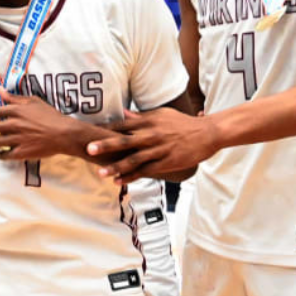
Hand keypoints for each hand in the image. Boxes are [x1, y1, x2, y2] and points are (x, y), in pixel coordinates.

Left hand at [0, 88, 115, 161]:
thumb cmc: (51, 116)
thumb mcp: (34, 101)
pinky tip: (3, 153)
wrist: (64, 134)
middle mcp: (14, 124)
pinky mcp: (21, 152)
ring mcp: (17, 139)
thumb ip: (14, 97)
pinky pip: (2, 155)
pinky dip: (0, 155)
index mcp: (16, 110)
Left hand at [85, 107, 214, 182]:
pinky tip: (119, 181)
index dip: (105, 129)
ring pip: (133, 159)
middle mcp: (151, 134)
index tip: (89, 132)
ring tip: (101, 173)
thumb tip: (124, 114)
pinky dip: (131, 176)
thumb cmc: (182, 123)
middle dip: (106, 145)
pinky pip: (145, 171)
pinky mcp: (166, 162)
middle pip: (124, 140)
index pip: (122, 125)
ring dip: (116, 167)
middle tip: (88, 149)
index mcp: (148, 121)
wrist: (207, 133)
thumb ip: (141, 116)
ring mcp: (158, 149)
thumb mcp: (162, 114)